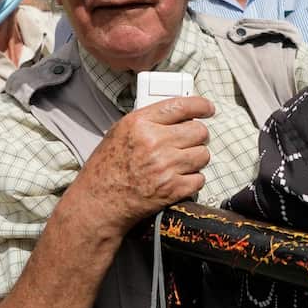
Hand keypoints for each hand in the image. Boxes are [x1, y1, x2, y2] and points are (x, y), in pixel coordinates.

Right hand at [71, 96, 214, 237]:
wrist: (99, 202)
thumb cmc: (106, 168)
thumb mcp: (120, 132)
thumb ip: (148, 120)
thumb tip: (177, 114)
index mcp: (140, 123)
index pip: (181, 106)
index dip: (201, 106)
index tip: (207, 109)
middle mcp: (154, 142)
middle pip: (199, 130)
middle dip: (196, 136)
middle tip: (187, 142)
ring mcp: (165, 166)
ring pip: (203, 154)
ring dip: (195, 158)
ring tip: (180, 162)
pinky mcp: (173, 189)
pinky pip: (200, 178)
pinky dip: (192, 180)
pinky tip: (178, 178)